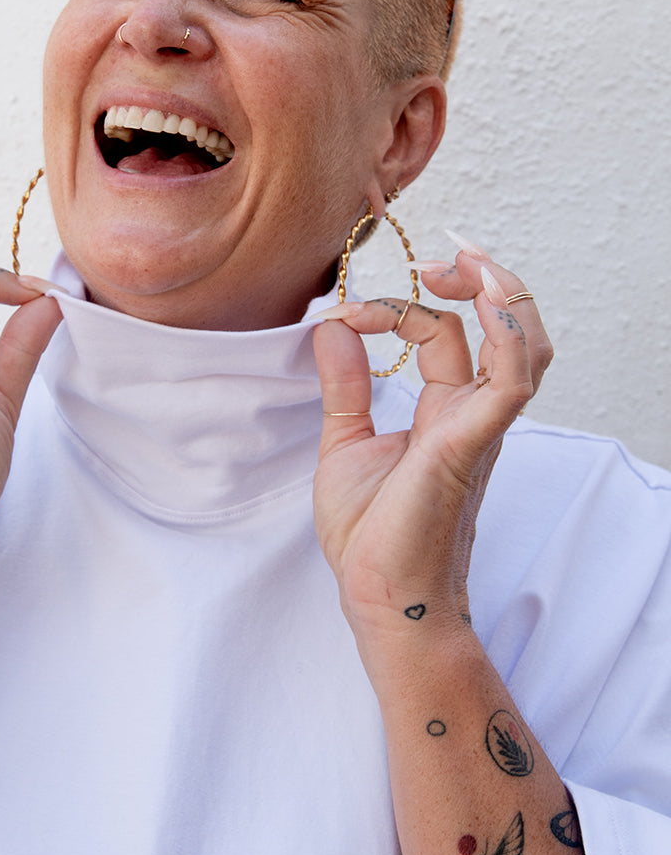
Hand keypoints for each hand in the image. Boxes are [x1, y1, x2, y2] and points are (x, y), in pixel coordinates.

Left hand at [310, 243, 552, 647]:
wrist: (380, 598)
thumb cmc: (369, 536)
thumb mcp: (342, 442)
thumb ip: (342, 384)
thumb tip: (331, 326)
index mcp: (444, 411)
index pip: (441, 332)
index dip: (396, 307)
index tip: (344, 316)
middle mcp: (471, 413)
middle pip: (502, 326)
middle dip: (481, 279)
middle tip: (440, 257)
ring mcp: (478, 428)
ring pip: (524, 346)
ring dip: (504, 295)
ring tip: (471, 262)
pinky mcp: (471, 444)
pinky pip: (511, 383)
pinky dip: (507, 337)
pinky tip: (484, 303)